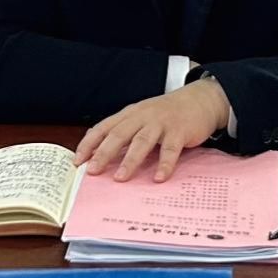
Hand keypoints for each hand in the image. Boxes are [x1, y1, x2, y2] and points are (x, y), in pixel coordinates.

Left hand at [74, 78, 230, 182]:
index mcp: (130, 114)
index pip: (104, 127)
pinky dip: (164, 164)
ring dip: (129, 160)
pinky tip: (158, 177)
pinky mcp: (180, 131)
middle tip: (93, 171)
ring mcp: (161, 123)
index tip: (78, 161)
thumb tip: (97, 148)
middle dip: (104, 153)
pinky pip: (171, 150)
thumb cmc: (166, 112)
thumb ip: (123, 130)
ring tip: (120, 178)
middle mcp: (142, 117)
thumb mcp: (141, 116)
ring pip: (141, 142)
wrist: (199, 99)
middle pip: (119, 134)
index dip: (89, 144)